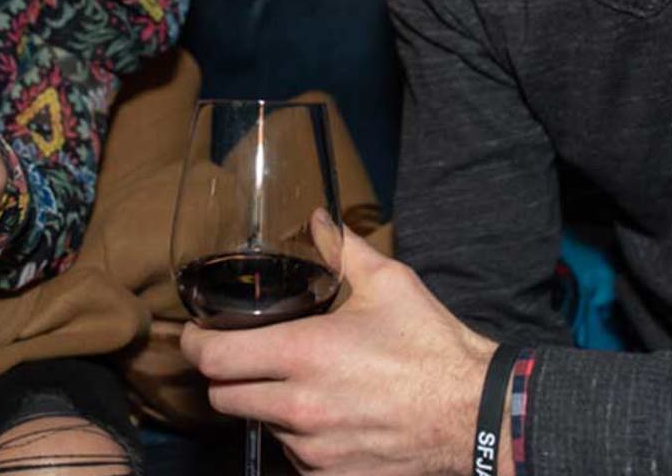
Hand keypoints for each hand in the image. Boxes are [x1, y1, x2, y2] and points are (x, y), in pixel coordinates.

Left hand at [181, 228, 500, 475]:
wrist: (477, 415)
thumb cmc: (431, 345)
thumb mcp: (389, 282)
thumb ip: (342, 248)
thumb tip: (317, 219)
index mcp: (303, 354)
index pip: (215, 358)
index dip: (194, 342)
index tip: (195, 332)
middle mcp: (299, 408)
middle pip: (224, 397)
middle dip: (224, 374)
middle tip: (240, 353)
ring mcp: (315, 451)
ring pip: (261, 426)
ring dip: (266, 405)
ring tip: (296, 382)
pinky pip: (294, 458)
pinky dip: (298, 437)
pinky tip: (324, 413)